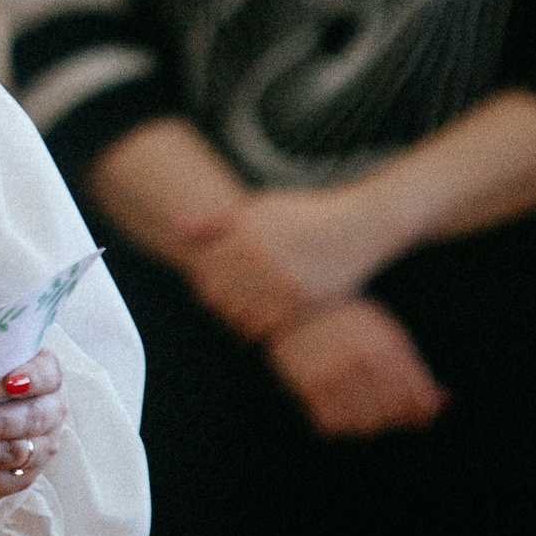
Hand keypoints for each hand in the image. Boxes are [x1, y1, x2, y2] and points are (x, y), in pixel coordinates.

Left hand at [174, 180, 405, 343]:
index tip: (207, 286)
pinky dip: (261, 326)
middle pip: (221, 293)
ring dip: (236, 317)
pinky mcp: (306, 301)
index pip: (206, 269)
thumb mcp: (257, 209)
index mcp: (246, 234)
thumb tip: (177, 229)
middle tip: (223, 305)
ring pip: (243, 312)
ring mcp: (285, 281)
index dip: (202, 282)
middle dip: (217, 302)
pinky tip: (264, 321)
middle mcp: (263, 258)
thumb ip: (216, 222)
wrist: (357, 225)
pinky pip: (271, 323)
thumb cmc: (303, 215)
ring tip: (242, 314)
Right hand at [262, 296, 446, 438]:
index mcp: (385, 344)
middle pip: (393, 413)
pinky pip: (334, 424)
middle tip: (379, 400)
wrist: (292, 304)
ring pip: (365, 424)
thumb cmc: (347, 323)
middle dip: (393, 413)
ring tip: (358, 399)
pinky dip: (340, 421)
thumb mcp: (386, 336)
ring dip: (367, 419)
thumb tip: (443, 404)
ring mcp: (333, 374)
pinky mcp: (308, 387)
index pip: (416, 397)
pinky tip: (337, 402)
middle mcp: (360, 360)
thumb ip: (415, 370)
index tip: (412, 407)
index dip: (418, 408)